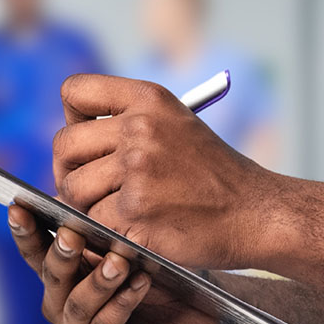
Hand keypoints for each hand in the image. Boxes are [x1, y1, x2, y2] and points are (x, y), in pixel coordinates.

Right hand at [7, 205, 221, 323]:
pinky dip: (121, 304)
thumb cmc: (168, 276)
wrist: (205, 315)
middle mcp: (65, 305)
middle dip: (61, 255)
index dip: (26, 231)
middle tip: (72, 234)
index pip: (37, 252)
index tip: (18, 207)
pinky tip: (139, 283)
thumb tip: (82, 193)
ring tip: (119, 261)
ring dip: (97, 281)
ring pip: (77, 305)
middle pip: (51, 278)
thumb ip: (106, 230)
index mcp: (67, 275)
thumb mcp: (137, 245)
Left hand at [52, 74, 277, 269]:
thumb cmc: (217, 177)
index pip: (75, 91)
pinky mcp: (136, 212)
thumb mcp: (178, 127)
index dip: (72, 119)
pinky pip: (92, 222)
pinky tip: (136, 230)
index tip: (90, 143)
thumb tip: (70, 144)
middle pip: (64, 144)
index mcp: (150, 100)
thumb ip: (129, 124)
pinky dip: (108, 232)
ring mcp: (138, 170)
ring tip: (120, 212)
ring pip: (72, 188)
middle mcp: (141, 129)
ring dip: (87, 206)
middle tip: (90, 189)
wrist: (258, 214)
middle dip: (69, 171)